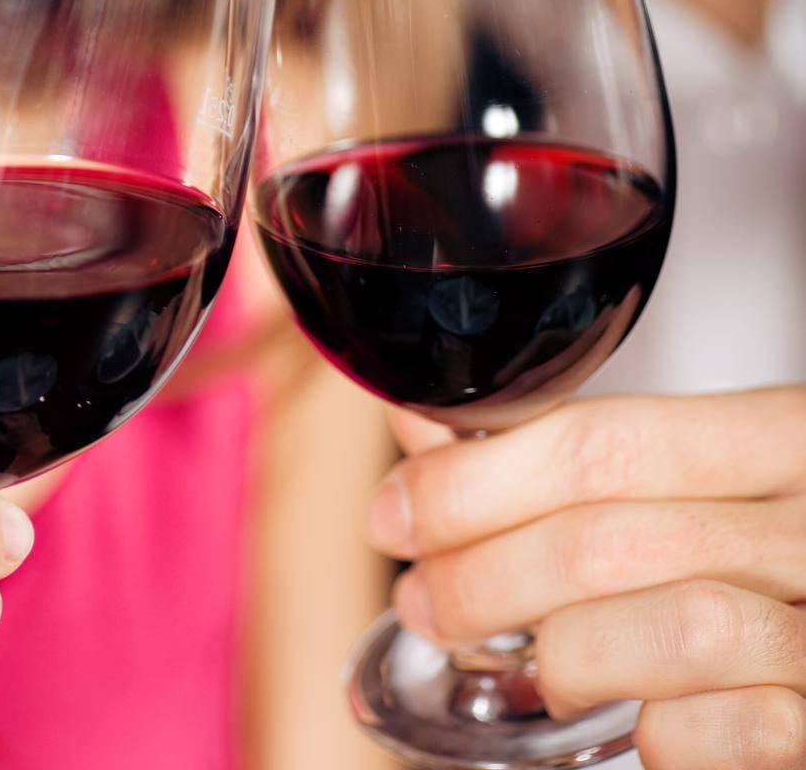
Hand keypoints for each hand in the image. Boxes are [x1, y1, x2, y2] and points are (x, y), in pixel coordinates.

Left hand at [366, 390, 805, 769]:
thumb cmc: (773, 554)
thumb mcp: (701, 479)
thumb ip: (576, 456)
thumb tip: (427, 441)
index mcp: (780, 434)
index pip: (600, 439)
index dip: (475, 480)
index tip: (402, 509)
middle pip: (608, 538)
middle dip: (484, 576)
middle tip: (426, 601)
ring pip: (670, 629)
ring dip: (567, 655)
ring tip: (535, 666)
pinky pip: (723, 730)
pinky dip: (663, 734)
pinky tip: (639, 722)